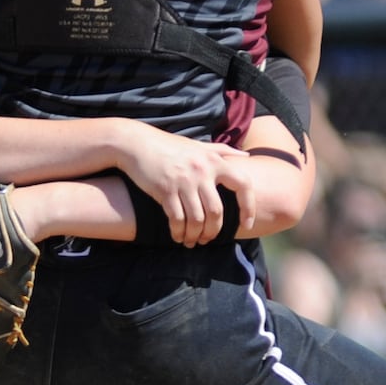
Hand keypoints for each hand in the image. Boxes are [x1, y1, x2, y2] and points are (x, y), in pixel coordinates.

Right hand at [115, 126, 250, 246]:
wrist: (137, 143)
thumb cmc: (170, 146)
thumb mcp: (198, 145)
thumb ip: (223, 150)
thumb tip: (247, 155)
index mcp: (214, 160)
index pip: (243, 185)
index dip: (248, 207)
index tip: (247, 224)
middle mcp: (202, 171)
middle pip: (217, 211)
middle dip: (214, 231)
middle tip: (208, 239)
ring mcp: (183, 181)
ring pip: (197, 219)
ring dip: (196, 235)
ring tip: (192, 240)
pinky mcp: (165, 190)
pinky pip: (177, 219)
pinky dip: (179, 232)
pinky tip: (178, 236)